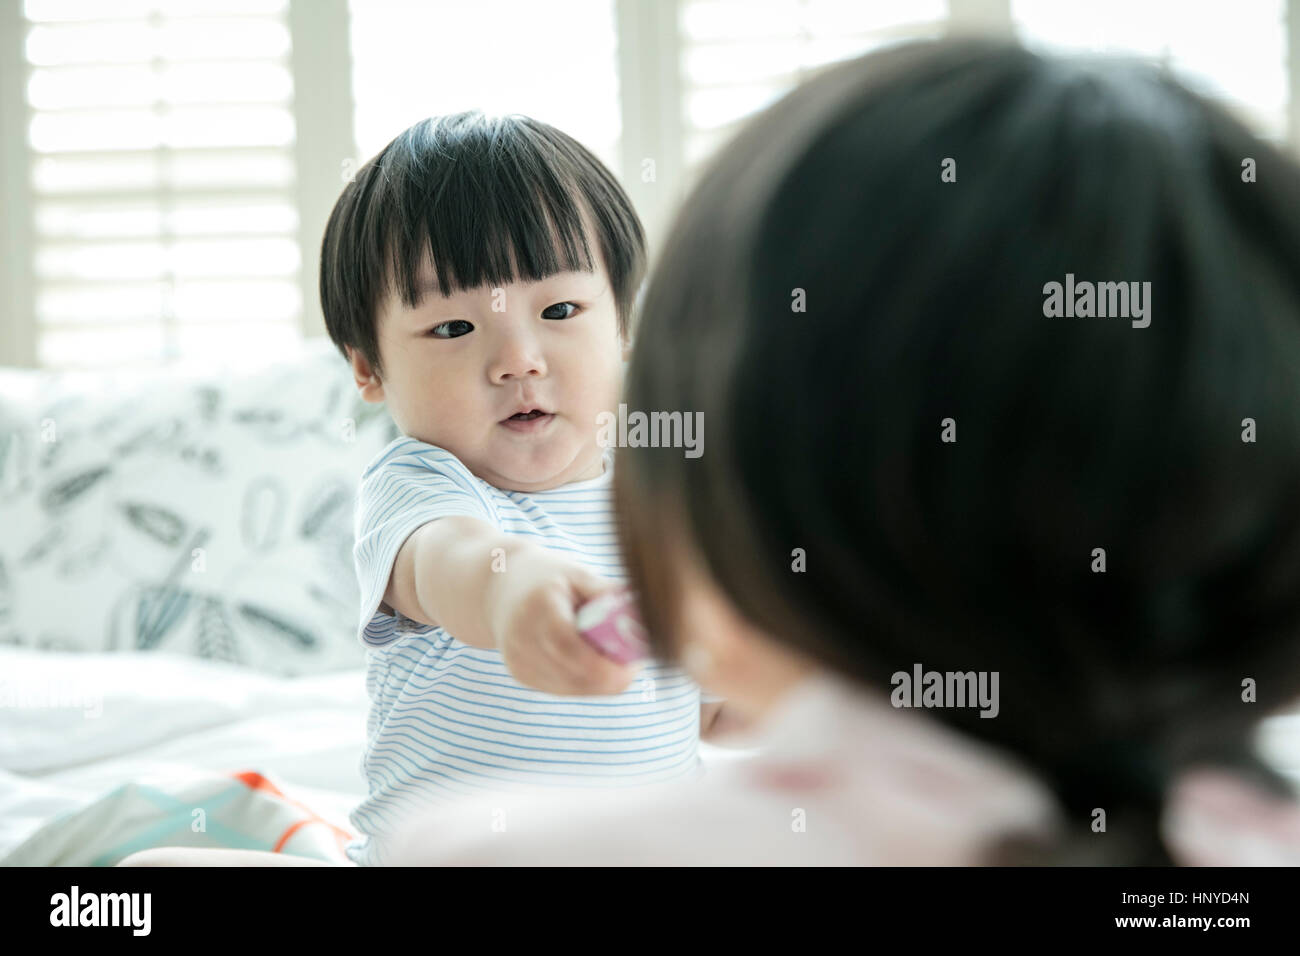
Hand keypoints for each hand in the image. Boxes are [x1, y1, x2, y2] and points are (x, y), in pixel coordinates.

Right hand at [485, 545, 644, 695]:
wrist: (497, 588)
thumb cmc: (545, 576)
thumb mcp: (576, 573)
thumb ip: (606, 594)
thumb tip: (645, 612)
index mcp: (539, 608)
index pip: (572, 648)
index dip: (608, 664)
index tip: (637, 661)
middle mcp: (522, 639)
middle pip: (577, 675)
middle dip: (613, 674)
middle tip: (634, 660)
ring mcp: (518, 661)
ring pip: (574, 688)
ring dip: (601, 680)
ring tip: (614, 656)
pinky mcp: (521, 675)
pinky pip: (564, 689)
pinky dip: (584, 681)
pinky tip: (591, 662)